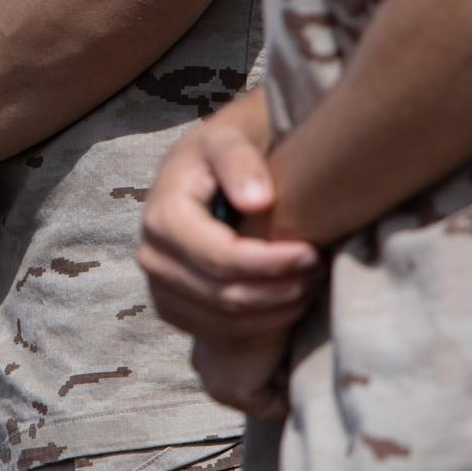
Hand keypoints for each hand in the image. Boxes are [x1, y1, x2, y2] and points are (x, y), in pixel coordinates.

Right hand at [139, 108, 320, 416]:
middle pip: (222, 295)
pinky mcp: (173, 307)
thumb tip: (256, 202)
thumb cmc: (224, 148)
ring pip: (222, 322)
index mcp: (163, 215)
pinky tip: (289, 300)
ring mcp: (159, 286)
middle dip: (278, 289)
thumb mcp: (229, 137)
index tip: (312, 252)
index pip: (220, 258)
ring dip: (273, 310)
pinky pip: (217, 333)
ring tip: (310, 283)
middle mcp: (152, 256)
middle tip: (319, 269)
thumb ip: (240, 161)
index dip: (270, 263)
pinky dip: (259, 324)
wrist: (205, 166)